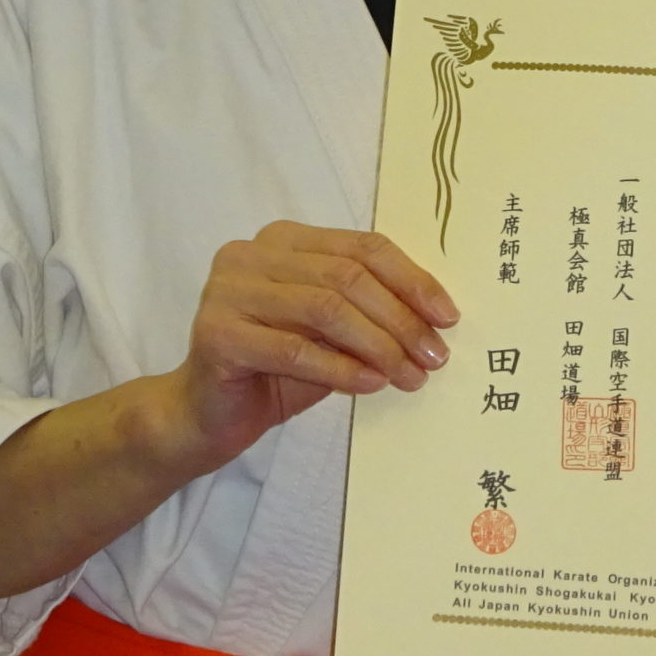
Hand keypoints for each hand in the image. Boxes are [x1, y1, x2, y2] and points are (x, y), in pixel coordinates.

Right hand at [159, 222, 457, 470]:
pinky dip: (341, 368)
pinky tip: (372, 384)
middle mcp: (250, 255)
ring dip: (379, 346)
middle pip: (347, 277)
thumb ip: (369, 310)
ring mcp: (227, 291)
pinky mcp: (216, 334)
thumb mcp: (331, 332)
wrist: (208, 415)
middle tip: (434, 356)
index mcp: (283, 240)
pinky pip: (295, 350)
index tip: (447, 317)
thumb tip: (436, 318)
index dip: (412, 279)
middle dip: (401, 318)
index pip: (361, 247)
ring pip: (325, 310)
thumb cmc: (276, 368)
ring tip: (410, 375)